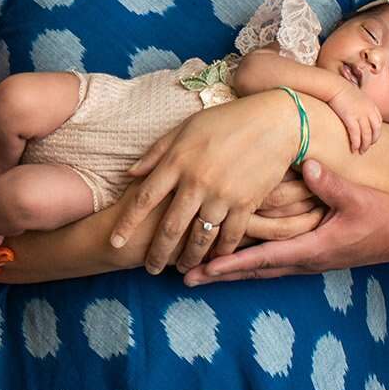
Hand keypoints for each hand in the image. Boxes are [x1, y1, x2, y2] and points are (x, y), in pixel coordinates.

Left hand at [110, 91, 296, 274]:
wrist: (274, 121)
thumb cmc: (226, 120)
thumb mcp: (186, 128)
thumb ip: (157, 152)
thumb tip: (131, 173)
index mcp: (178, 161)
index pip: (144, 199)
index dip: (127, 223)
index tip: (114, 242)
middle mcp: (196, 182)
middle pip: (169, 228)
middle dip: (156, 253)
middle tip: (148, 269)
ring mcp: (222, 195)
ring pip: (199, 238)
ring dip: (188, 258)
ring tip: (181, 268)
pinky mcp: (247, 203)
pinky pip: (230, 236)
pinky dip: (220, 252)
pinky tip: (214, 259)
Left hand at [185, 158, 388, 284]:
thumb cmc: (381, 216)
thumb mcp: (356, 199)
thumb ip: (330, 184)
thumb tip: (308, 165)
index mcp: (310, 250)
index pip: (262, 258)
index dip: (230, 263)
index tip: (202, 269)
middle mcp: (303, 261)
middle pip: (253, 270)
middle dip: (219, 273)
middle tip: (184, 276)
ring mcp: (306, 261)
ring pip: (261, 268)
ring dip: (231, 270)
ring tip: (199, 270)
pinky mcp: (310, 255)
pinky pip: (273, 261)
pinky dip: (250, 262)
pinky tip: (234, 257)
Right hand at [324, 83, 381, 153]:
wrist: (334, 85)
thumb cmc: (341, 90)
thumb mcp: (356, 96)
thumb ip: (360, 105)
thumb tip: (357, 113)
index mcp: (371, 105)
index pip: (378, 122)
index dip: (376, 132)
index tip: (371, 138)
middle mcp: (369, 110)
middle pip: (375, 130)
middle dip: (372, 140)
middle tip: (367, 147)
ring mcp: (360, 114)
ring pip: (367, 134)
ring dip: (365, 145)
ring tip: (361, 151)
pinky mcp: (350, 117)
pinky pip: (356, 134)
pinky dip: (356, 142)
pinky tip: (354, 148)